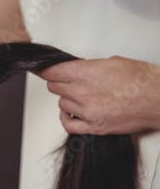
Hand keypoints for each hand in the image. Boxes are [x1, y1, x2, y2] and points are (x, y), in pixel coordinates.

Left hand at [38, 57, 159, 134]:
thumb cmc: (142, 81)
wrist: (159, 101)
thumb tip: (78, 67)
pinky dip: (66, 117)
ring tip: (83, 94)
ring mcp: (87, 111)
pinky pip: (68, 124)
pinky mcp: (93, 126)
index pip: (52, 72)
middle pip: (54, 87)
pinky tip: (70, 112)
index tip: (40, 69)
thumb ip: (90, 66)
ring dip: (68, 98)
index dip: (45, 70)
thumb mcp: (114, 61)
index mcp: (86, 74)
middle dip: (59, 82)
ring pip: (61, 104)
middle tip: (69, 80)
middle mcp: (83, 93)